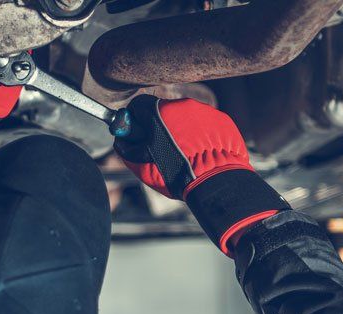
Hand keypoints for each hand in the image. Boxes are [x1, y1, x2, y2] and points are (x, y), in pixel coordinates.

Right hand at [115, 95, 288, 254]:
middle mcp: (181, 105)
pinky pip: (203, 123)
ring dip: (180, 131)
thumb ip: (127, 148)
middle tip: (160, 149)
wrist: (213, 179)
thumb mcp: (141, 165)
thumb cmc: (174, 174)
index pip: (138, 105)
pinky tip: (199, 153)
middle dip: (158, 127)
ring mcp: (204, 110)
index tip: (136, 133)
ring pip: (184, 117)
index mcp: (158, 114)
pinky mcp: (221, 118)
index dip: (134, 120)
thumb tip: (121, 140)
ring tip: (184, 154)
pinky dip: (199, 134)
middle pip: (162, 111)